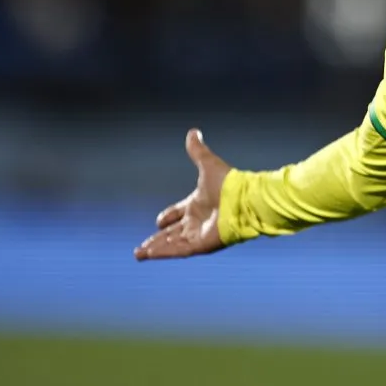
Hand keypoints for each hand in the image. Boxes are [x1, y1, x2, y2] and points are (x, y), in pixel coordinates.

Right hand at [134, 129, 231, 260]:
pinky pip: (179, 251)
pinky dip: (164, 253)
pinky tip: (150, 254)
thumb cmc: (230, 183)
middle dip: (156, 240)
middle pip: (172, 233)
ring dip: (156, 249)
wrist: (246, 199)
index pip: (178, 214)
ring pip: (173, 244)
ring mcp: (200, 233)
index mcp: (198, 204)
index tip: (158, 221)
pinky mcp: (203, 244)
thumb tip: (193, 131)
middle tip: (141, 248)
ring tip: (139, 254)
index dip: (167, 217)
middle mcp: (198, 221)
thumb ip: (198, 150)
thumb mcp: (208, 164)